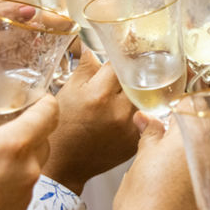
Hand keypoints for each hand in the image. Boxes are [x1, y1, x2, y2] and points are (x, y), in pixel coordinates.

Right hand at [0, 64, 58, 209]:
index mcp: (13, 147)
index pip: (49, 112)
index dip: (43, 100)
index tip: (28, 96)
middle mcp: (28, 172)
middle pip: (43, 138)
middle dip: (27, 127)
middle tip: (0, 121)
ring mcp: (26, 198)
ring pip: (32, 165)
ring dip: (17, 156)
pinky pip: (22, 190)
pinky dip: (9, 181)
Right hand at [42, 51, 139, 193]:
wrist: (65, 164)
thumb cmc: (62, 128)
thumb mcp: (68, 91)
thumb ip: (87, 66)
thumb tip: (94, 46)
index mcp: (98, 95)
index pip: (119, 63)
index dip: (121, 53)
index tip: (124, 47)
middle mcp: (118, 111)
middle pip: (136, 77)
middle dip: (132, 70)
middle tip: (130, 65)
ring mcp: (130, 127)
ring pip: (145, 96)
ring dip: (140, 89)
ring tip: (131, 86)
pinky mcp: (136, 140)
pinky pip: (147, 115)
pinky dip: (141, 108)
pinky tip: (130, 107)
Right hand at [113, 113, 209, 209]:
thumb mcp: (138, 168)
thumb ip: (149, 139)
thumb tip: (147, 121)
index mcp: (192, 136)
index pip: (192, 104)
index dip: (179, 107)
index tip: (169, 115)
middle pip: (208, 129)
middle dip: (190, 134)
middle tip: (166, 147)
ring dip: (199, 158)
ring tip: (173, 177)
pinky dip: (205, 183)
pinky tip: (184, 198)